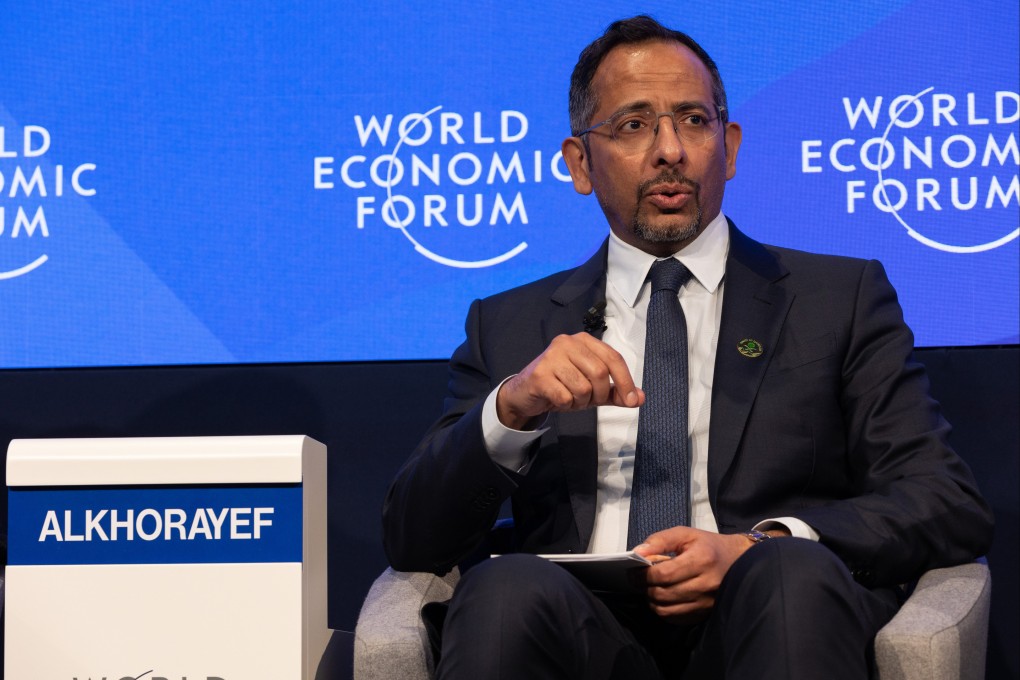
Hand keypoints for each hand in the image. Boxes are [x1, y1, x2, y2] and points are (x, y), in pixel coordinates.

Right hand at [496, 333, 643, 429]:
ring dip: (581, 402)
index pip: (613, 358)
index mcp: (584, 341)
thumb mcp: (592, 388)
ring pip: (583, 388)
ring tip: (571, 399)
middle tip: (589, 401)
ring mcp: (551, 357)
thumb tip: (639, 398)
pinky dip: (566, 406)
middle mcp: (567, 343)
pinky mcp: (539, 375)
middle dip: (599, 395)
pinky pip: (565, 397)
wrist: (526, 393)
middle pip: (599, 373)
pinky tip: (558, 401)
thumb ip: (615, 392)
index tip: (631, 400)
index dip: (625, 381)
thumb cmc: (562, 385)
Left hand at [633, 527, 756, 623]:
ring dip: (652, 600)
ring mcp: (706, 602)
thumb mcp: (685, 534)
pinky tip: (663, 598)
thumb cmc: (709, 546)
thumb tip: (637, 552)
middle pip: (663, 594)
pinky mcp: (705, 613)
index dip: (643, 575)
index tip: (634, 571)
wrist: (739, 561)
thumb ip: (660, 540)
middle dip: (645, 587)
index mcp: (701, 560)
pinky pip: (675, 618)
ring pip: (666, 609)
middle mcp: (706, 584)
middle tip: (640, 579)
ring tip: (651, 588)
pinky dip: (663, 610)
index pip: (664, 574)